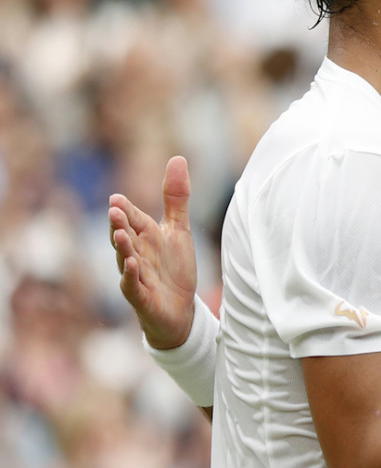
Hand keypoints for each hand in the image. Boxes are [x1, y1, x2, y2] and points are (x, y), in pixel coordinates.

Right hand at [108, 155, 199, 349]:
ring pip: (125, 259)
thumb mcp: (178, 229)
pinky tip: (133, 265)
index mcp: (145, 236)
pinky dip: (131, 275)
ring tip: (119, 233)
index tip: (117, 198)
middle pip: (124, 236)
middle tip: (114, 209)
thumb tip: (177, 158)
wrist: (181, 309)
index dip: (126, 210)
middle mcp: (136, 253)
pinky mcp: (142, 297)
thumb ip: (176, 198)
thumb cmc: (174, 268)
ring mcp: (136, 275)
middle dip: (119, 224)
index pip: (133, 219)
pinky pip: (132, 285)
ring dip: (122, 247)